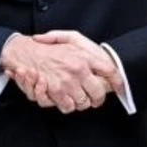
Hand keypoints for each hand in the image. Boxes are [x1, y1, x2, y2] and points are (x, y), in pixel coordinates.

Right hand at [0, 34, 117, 113]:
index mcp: (86, 55)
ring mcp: (69, 80)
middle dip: (98, 99)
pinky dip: (67, 106)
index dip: (118, 82)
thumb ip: (88, 49)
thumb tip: (106, 62)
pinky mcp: (57, 91)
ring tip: (76, 97)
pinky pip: (69, 106)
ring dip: (81, 103)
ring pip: (84, 102)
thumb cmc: (50, 47)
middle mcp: (80, 68)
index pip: (111, 71)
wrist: (25, 51)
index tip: (121, 88)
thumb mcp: (72, 39)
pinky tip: (64, 99)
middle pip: (100, 93)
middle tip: (94, 99)